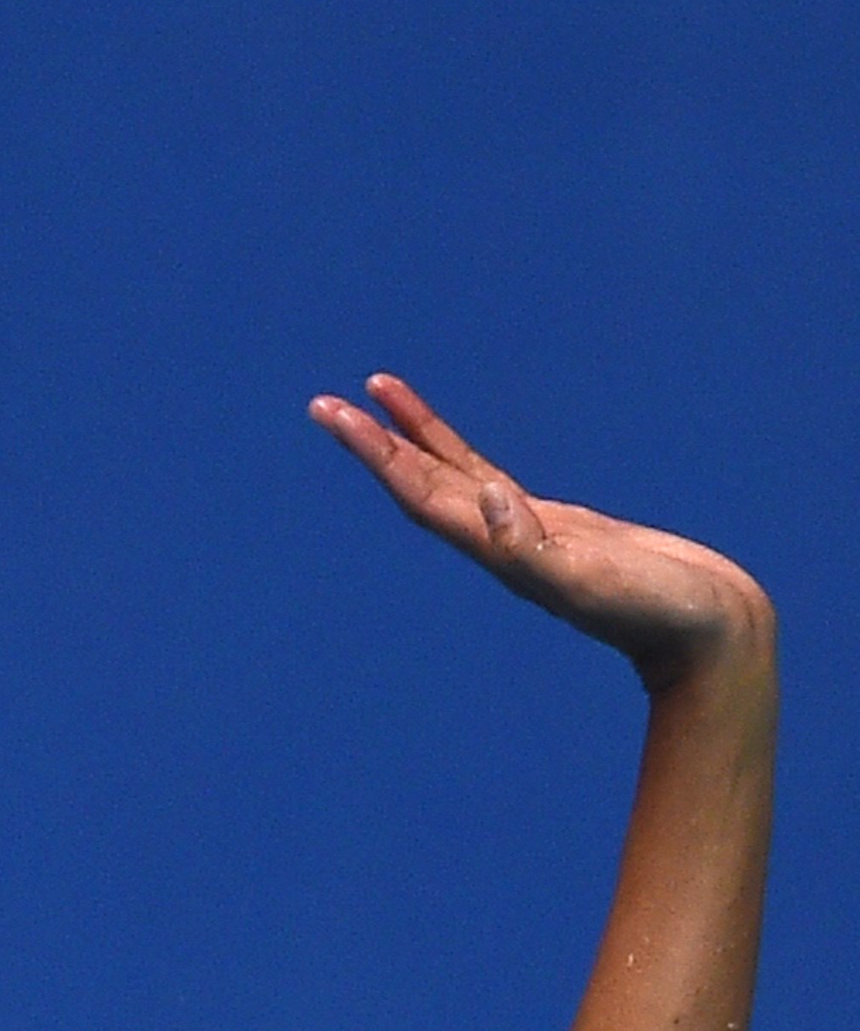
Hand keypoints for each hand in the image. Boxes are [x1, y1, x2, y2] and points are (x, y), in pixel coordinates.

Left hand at [313, 375, 770, 694]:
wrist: (705, 635)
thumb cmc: (656, 614)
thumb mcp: (591, 581)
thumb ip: (536, 549)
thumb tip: (488, 498)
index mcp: (499, 550)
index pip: (420, 492)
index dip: (376, 452)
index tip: (335, 414)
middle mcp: (500, 542)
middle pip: (421, 482)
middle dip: (374, 441)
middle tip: (325, 404)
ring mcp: (526, 534)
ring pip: (454, 476)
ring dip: (412, 439)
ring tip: (377, 395)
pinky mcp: (557, 528)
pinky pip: (493, 480)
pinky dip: (463, 455)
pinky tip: (448, 445)